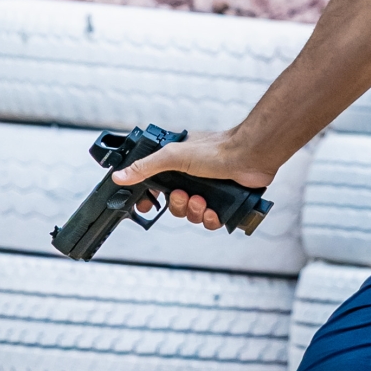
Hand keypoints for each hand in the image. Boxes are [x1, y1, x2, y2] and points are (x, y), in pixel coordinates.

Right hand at [110, 130, 270, 233]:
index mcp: (177, 164)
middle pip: (174, 204)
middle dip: (177, 205)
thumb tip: (119, 175)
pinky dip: (210, 218)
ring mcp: (209, 190)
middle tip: (183, 195)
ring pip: (191, 214)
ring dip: (194, 211)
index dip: (149, 196)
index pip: (155, 184)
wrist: (251, 155)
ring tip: (202, 201)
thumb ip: (145, 167)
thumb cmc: (216, 149)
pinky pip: (210, 221)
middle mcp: (192, 177)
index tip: (147, 203)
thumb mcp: (173, 156)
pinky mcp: (224, 202)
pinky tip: (213, 210)